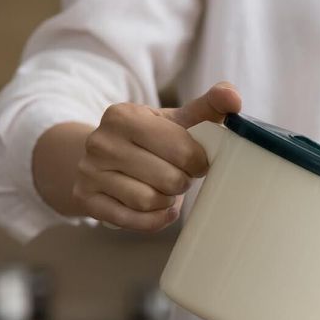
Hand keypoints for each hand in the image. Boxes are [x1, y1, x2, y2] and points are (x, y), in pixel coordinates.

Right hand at [71, 82, 241, 230]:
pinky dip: (155, 219)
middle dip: (183, 181)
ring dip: (168, 200)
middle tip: (179, 175)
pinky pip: (133, 221)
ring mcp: (89, 172)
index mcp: (124, 116)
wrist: (107, 155)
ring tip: (165, 188)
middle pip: (168, 180)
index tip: (196, 159)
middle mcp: (100, 142)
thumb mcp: (178, 119)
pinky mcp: (86, 199)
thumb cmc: (154, 138)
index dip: (199, 161)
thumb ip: (210, 105)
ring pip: (149, 202)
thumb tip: (233, 97)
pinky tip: (161, 208)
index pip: (182, 150)